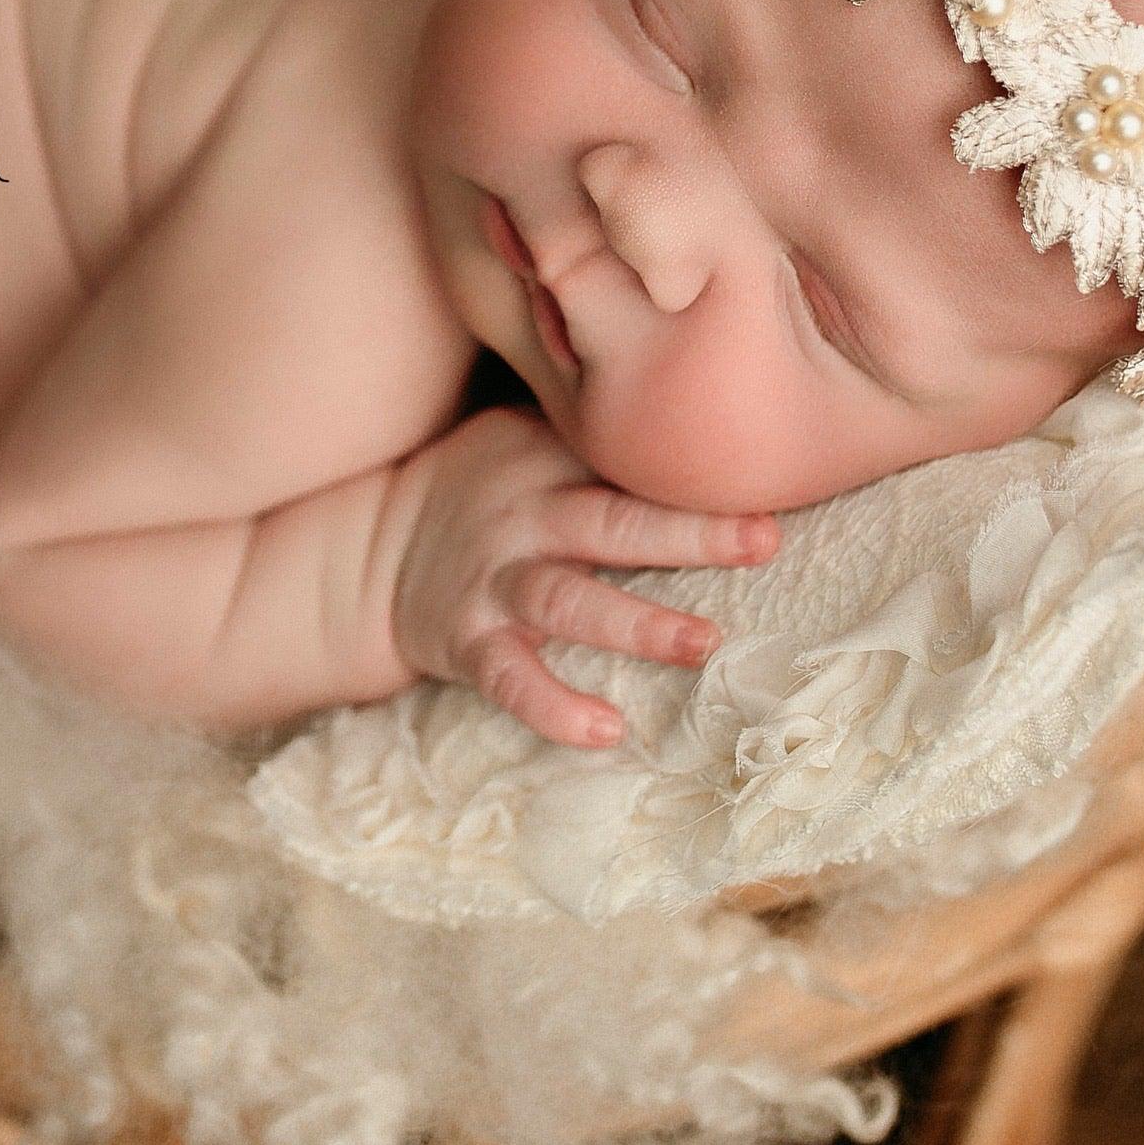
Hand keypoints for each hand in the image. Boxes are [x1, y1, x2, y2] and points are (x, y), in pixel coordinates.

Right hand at [385, 406, 777, 747]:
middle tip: (764, 540)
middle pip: (609, 521)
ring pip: (568, 602)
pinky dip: (553, 708)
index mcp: (543, 457)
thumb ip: (599, 434)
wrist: (374, 551)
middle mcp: (521, 516)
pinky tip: (607, 730)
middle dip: (688, 532)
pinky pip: (512, 679)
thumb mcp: (525, 435)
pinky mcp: (468, 643)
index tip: (769, 471)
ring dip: (636, 625)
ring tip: (703, 644)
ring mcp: (492, 582)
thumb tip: (717, 413)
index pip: (626, 455)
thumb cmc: (483, 489)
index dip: (693, 467)